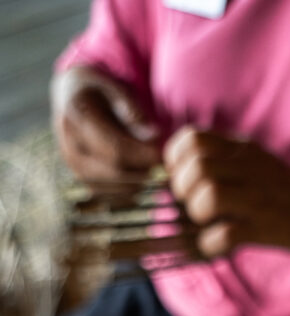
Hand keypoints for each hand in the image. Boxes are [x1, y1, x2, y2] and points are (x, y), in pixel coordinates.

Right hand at [52, 67, 160, 182]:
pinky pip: (111, 196)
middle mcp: (70, 146)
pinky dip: (131, 190)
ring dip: (138, 181)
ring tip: (149, 164)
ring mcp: (74, 167)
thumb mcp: (115, 89)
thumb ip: (133, 112)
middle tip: (160, 163)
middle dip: (143, 171)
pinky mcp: (82, 181)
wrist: (71, 98)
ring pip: (114, 188)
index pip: (115, 149)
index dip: (143, 156)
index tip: (164, 155)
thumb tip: (155, 137)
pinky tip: (139, 174)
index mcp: (76, 117)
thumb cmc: (98, 92)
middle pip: (115, 172)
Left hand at [164, 127, 289, 255]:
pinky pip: (226, 234)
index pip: (192, 138)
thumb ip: (221, 161)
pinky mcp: (266, 228)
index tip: (181, 178)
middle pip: (196, 167)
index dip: (176, 159)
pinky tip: (215, 245)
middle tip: (192, 205)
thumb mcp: (254, 160)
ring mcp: (258, 198)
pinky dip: (211, 244)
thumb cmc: (285, 190)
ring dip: (196, 214)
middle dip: (182, 190)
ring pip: (208, 195)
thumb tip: (175, 176)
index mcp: (241, 149)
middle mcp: (248, 168)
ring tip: (205, 223)